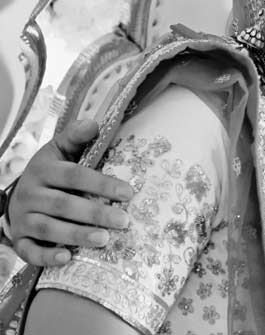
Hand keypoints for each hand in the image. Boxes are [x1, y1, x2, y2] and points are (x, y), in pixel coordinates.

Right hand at [7, 120, 133, 265]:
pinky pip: (29, 251)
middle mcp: (30, 194)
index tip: (129, 192)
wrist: (19, 195)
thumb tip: (94, 123)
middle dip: (95, 213)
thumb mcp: (59, 150)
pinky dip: (46, 257)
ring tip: (104, 240)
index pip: (74, 176)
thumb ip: (76, 137)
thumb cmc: (50, 172)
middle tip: (124, 221)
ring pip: (48, 228)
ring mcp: (23, 219)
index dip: (102, 183)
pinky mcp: (20, 239)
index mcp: (43, 170)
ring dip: (77, 235)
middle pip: (64, 204)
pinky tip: (67, 258)